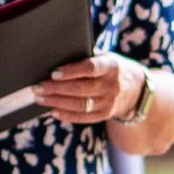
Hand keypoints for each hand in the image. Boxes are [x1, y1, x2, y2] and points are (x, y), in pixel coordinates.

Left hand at [35, 50, 150, 127]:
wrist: (136, 89)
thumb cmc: (111, 69)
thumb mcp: (106, 58)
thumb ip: (87, 57)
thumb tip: (58, 56)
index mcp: (111, 66)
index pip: (90, 68)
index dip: (71, 71)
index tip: (53, 73)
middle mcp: (111, 85)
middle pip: (81, 89)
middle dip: (56, 89)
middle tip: (38, 87)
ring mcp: (109, 102)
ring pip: (80, 105)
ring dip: (57, 102)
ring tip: (40, 98)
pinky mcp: (105, 114)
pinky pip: (84, 117)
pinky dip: (67, 115)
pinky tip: (53, 110)